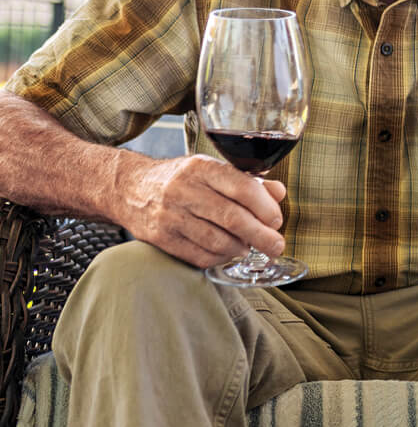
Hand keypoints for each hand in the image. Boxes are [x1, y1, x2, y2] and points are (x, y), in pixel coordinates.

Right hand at [115, 154, 286, 267]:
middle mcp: (184, 190)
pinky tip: (227, 252)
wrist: (130, 187)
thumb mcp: (212, 170)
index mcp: (202, 168)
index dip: (266, 208)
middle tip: (276, 246)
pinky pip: (199, 256)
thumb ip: (248, 182)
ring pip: (218, 241)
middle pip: (233, 219)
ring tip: (248, 247)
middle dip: (262, 236)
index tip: (276, 221)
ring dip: (241, 248)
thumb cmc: (181, 179)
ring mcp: (170, 216)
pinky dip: (220, 258)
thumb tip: (279, 193)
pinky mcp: (160, 238)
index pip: (243, 189)